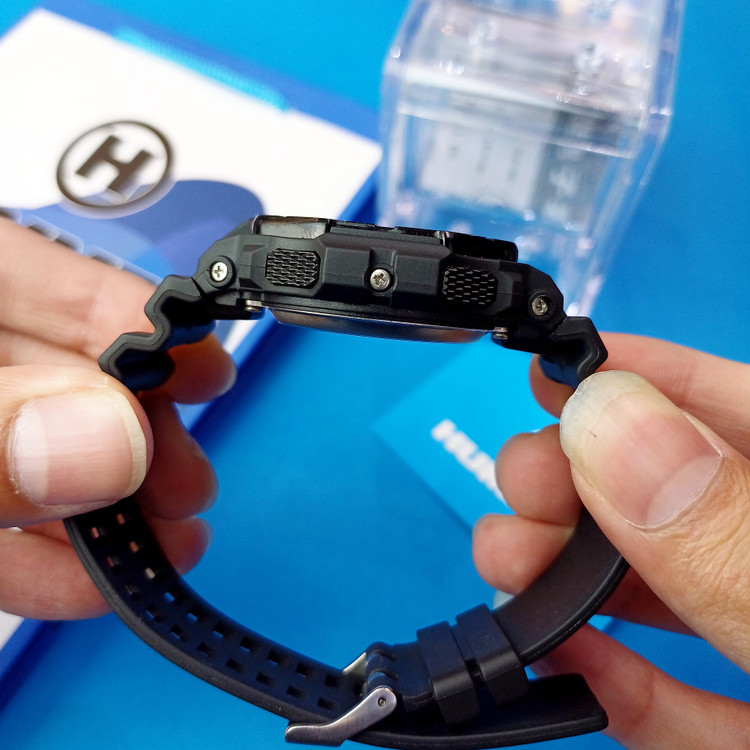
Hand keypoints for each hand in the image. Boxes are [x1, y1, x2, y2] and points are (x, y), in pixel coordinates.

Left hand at [0, 218, 234, 619]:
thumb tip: (109, 441)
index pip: (32, 268)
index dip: (122, 311)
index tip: (197, 363)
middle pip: (52, 365)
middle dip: (134, 426)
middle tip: (187, 474)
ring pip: (38, 446)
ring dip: (108, 500)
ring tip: (167, 536)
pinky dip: (47, 555)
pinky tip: (96, 579)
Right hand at [473, 333, 749, 747]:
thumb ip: (726, 536)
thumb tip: (607, 425)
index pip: (744, 406)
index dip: (649, 375)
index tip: (558, 368)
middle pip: (687, 494)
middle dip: (584, 476)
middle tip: (520, 482)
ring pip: (672, 589)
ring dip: (574, 572)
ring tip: (506, 562)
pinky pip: (686, 700)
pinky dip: (616, 678)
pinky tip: (564, 657)